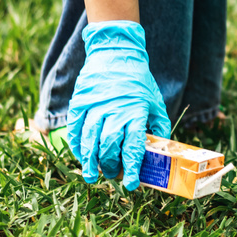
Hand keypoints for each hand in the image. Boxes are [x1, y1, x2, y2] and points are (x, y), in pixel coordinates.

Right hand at [67, 20, 170, 189]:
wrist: (115, 52)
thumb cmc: (138, 80)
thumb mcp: (155, 101)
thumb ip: (158, 126)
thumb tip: (161, 151)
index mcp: (135, 112)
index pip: (133, 146)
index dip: (131, 169)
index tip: (131, 185)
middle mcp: (114, 110)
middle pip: (109, 146)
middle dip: (110, 166)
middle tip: (113, 175)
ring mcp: (94, 106)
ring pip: (89, 140)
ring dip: (90, 161)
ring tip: (91, 175)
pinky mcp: (80, 101)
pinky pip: (75, 128)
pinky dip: (76, 144)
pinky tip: (80, 155)